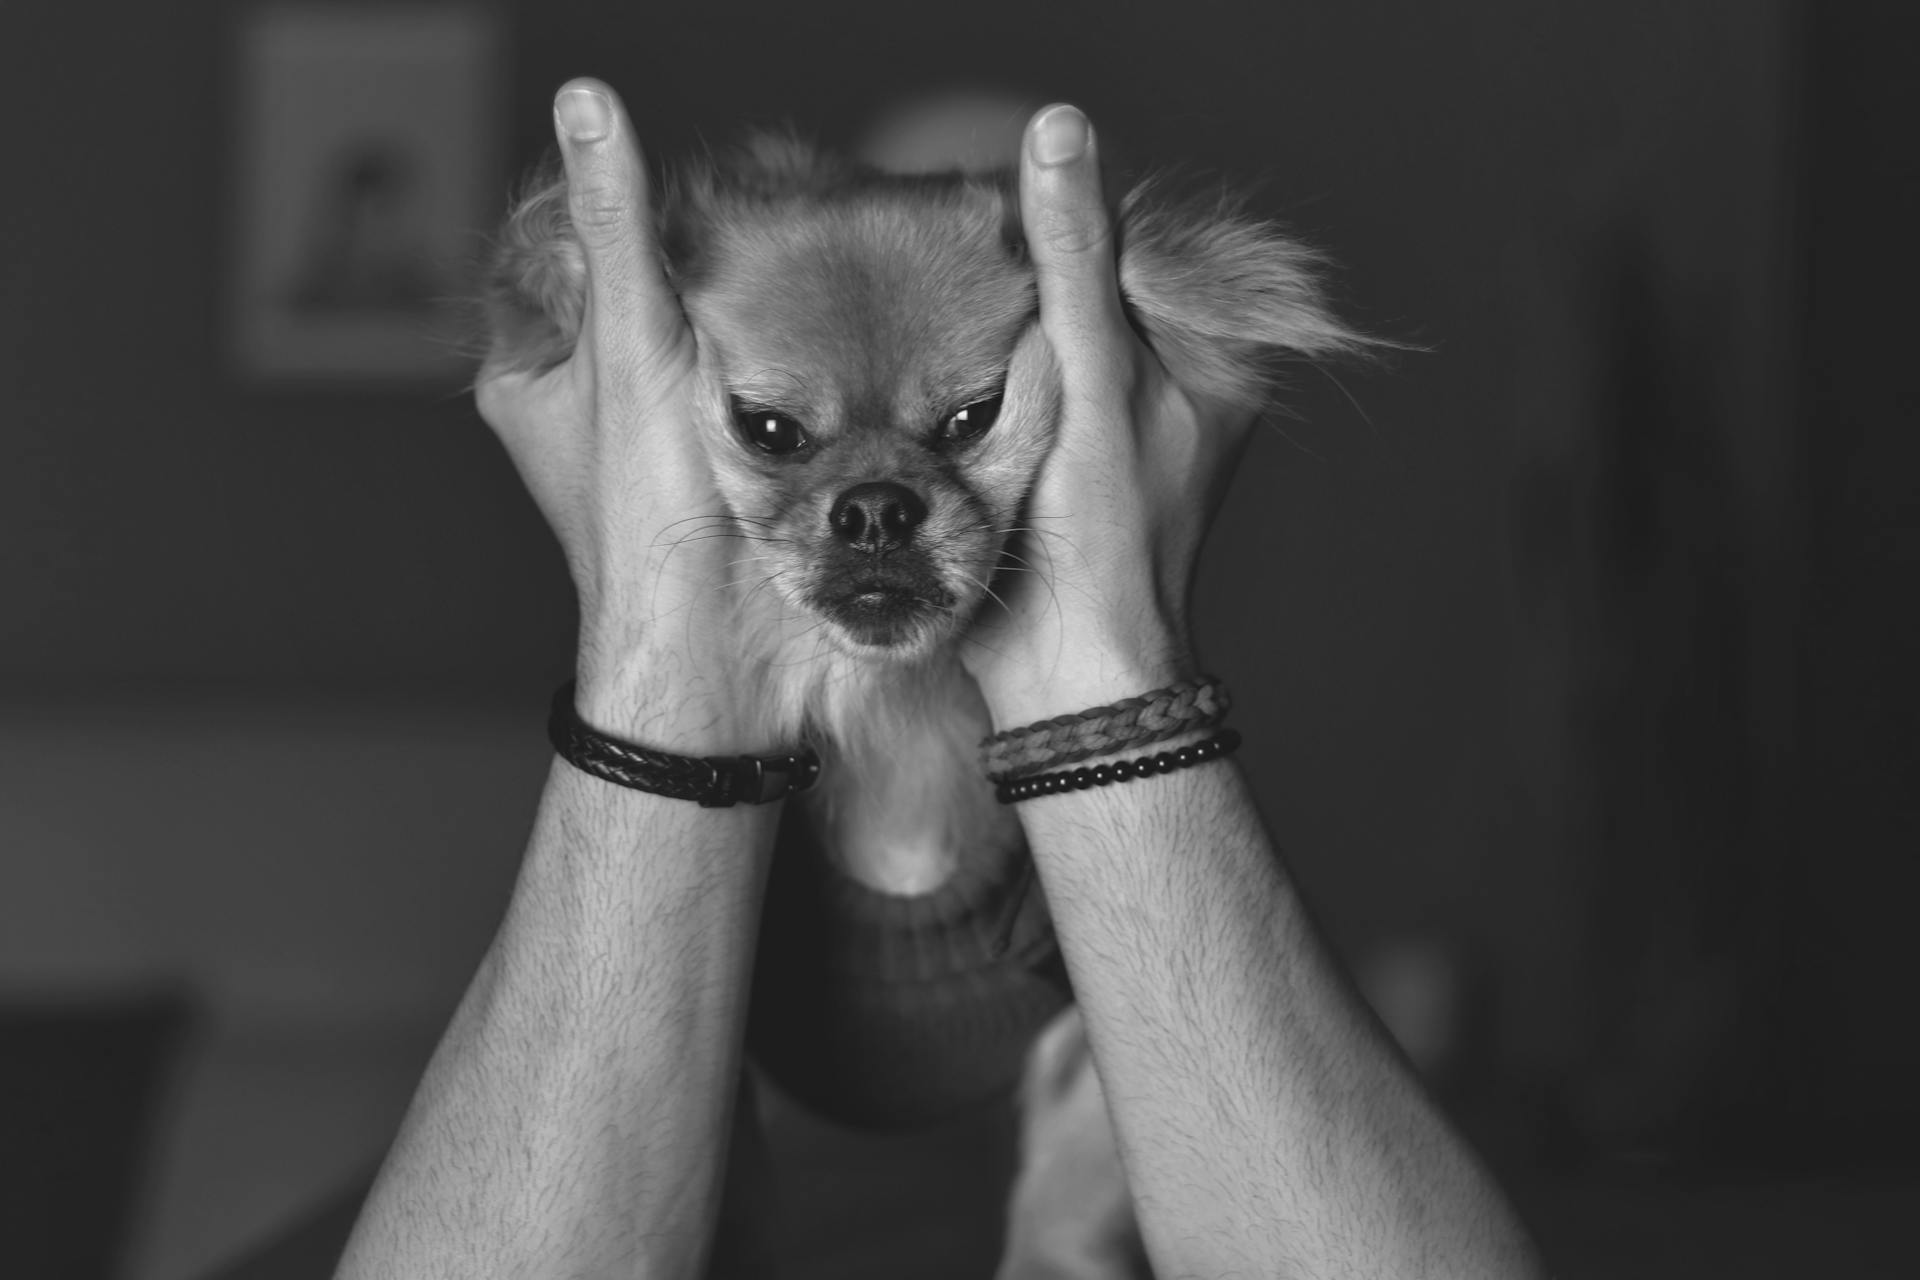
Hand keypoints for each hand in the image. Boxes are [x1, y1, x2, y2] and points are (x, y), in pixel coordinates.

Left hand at [476, 81, 744, 744]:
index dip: (618, 207)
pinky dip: (775, 354)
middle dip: (687, 254)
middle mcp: (582, 404)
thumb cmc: (649, 517)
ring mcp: (652, 436)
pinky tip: (814, 335)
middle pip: (631, 286)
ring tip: (788, 275)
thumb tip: (588, 105)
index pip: (556, 243)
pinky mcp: (715, 461)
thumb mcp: (633, 345)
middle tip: (750, 229)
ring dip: (738, 304)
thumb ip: (619, 224)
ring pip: (690, 332)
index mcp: (528, 375)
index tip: (684, 194)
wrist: (721, 648)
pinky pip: (744, 379)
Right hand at [964, 105, 1257, 723]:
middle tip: (960, 256)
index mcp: (1217, 363)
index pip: (1145, 248)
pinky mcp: (1058, 458)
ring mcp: (1114, 427)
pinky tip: (940, 360)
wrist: (1069, 668)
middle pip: (1094, 289)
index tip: (1002, 208)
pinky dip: (980, 367)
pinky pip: (1017, 382)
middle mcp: (1175, 389)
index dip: (1074, 220)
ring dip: (997, 318)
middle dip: (1031, 272)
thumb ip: (1075, 259)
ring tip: (944, 303)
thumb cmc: (1109, 536)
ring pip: (1050, 334)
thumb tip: (1058, 135)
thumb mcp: (1096, 375)